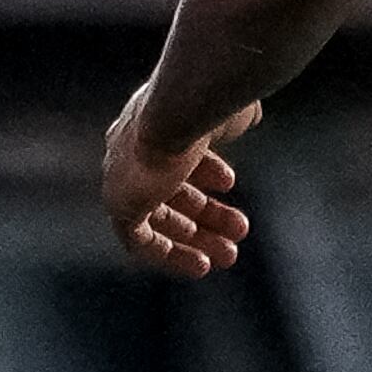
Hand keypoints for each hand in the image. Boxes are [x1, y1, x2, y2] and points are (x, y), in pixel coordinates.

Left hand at [103, 88, 260, 277]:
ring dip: (196, 238)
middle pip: (170, 191)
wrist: (178, 112)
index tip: (229, 185)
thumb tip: (249, 116)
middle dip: (206, 215)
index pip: (175, 154)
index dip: (206, 171)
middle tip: (238, 231)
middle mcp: (131, 152)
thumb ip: (234, 118)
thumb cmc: (206, 105)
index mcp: (152, 123)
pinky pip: (140, 240)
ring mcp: (123, 180)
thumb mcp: (226, 109)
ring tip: (229, 255)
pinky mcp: (122, 206)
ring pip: (160, 218)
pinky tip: (200, 266)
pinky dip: (170, 254)